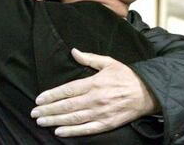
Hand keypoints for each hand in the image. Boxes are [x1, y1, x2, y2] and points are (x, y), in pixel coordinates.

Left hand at [30, 48, 159, 136]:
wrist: (149, 92)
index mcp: (94, 83)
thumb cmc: (126, 75)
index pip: (67, 90)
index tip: (39, 99)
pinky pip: (87, 129)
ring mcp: (101, 113)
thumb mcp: (108, 62)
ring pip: (73, 118)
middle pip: (67, 106)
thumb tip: (73, 51)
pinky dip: (72, 132)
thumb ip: (89, 58)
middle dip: (49, 110)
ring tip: (41, 122)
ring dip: (55, 121)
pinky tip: (60, 132)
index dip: (51, 95)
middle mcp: (95, 99)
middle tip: (34, 113)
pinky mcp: (107, 124)